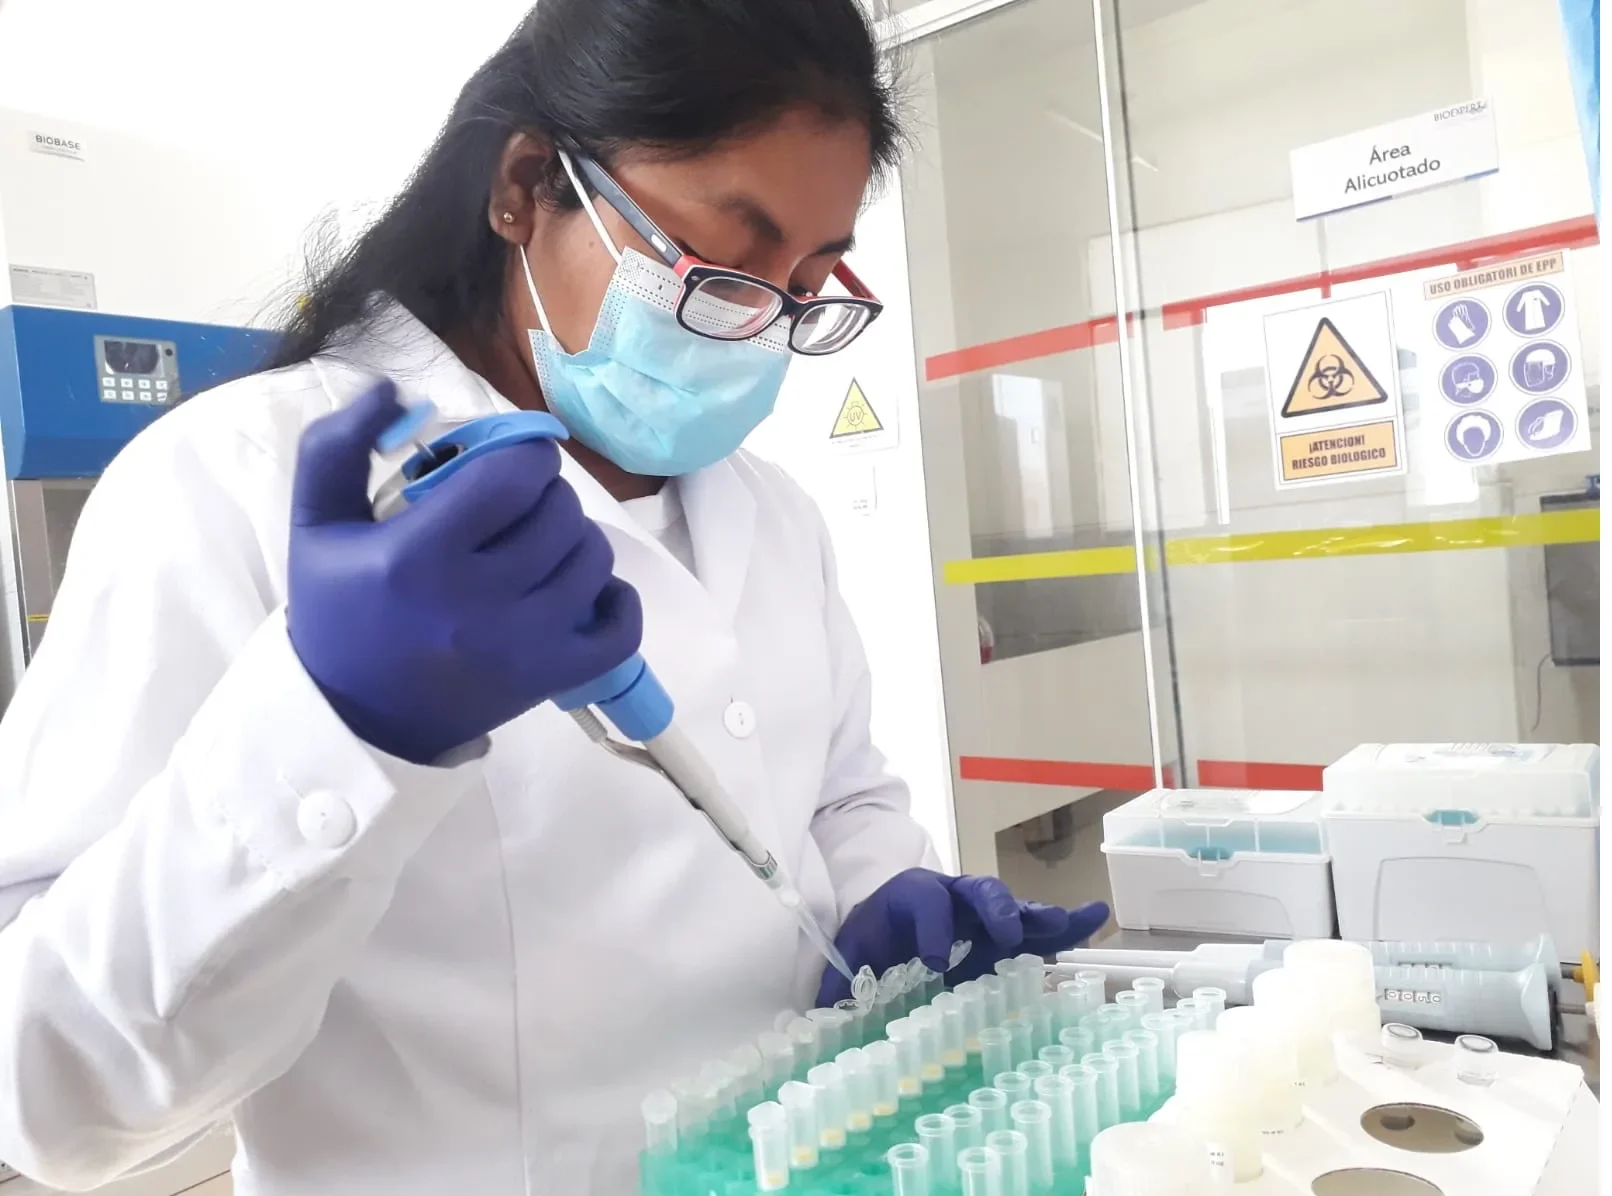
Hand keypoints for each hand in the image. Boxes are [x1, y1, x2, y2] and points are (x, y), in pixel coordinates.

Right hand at [286, 379, 642, 763]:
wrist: (354, 717)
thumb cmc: (338, 612)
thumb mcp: (315, 525)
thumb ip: (337, 447)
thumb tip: (392, 389)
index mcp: (418, 555)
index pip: (512, 477)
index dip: (523, 454)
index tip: (507, 463)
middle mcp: (478, 601)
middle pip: (559, 514)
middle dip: (545, 494)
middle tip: (519, 505)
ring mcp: (522, 645)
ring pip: (593, 560)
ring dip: (576, 538)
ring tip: (542, 544)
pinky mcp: (550, 678)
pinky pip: (620, 629)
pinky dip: (615, 600)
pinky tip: (582, 588)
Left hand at [816, 869, 1108, 1006]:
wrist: (890, 906)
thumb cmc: (876, 929)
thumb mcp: (853, 948)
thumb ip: (840, 983)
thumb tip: (825, 1019)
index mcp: (911, 895)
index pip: (925, 903)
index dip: (932, 929)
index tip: (937, 961)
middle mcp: (953, 894)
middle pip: (978, 891)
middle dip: (994, 910)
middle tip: (1008, 932)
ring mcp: (982, 909)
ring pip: (1015, 906)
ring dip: (1042, 916)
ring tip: (1078, 919)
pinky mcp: (1003, 927)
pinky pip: (1034, 926)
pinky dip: (1062, 926)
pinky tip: (1093, 923)